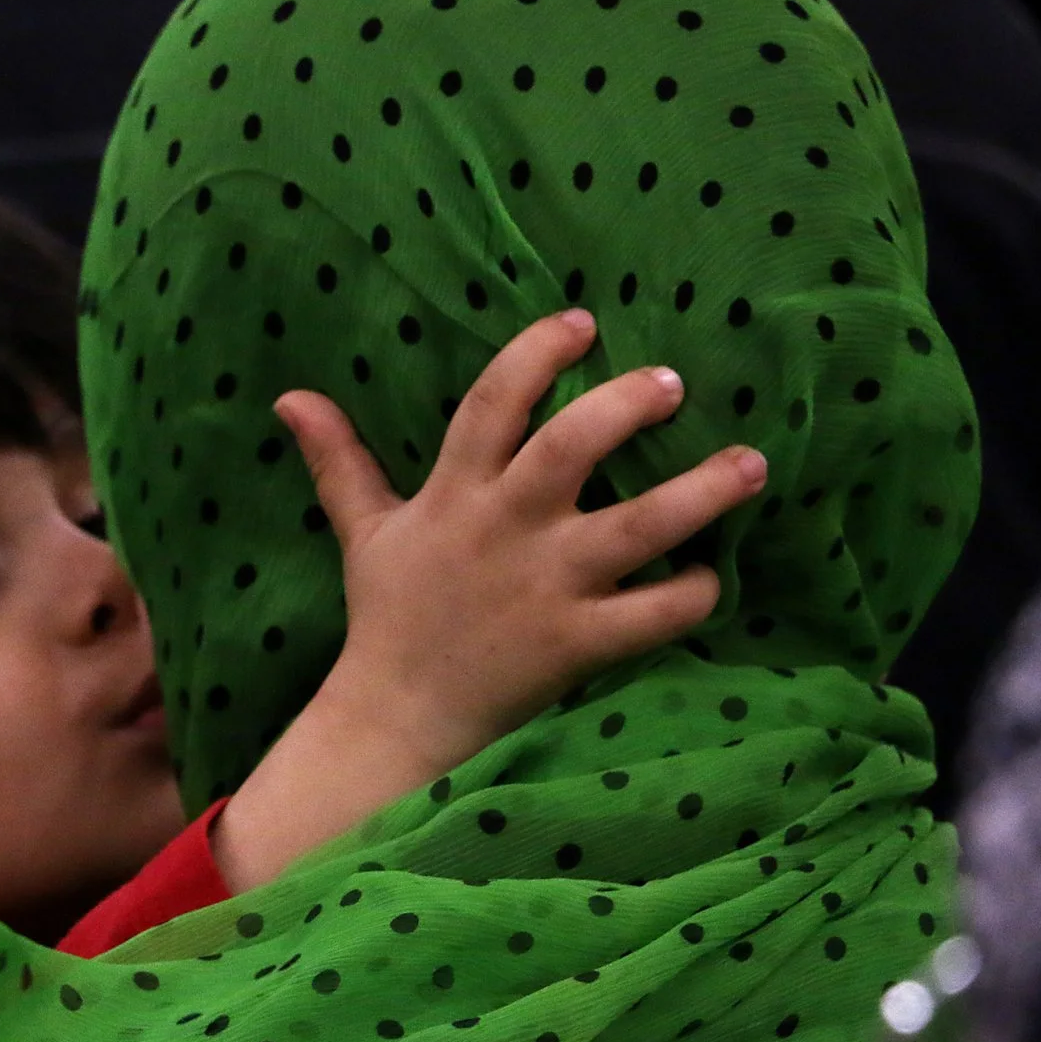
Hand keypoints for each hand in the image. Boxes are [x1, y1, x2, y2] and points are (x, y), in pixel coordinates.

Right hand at [276, 306, 765, 773]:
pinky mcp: (579, 644)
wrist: (396, 718)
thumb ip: (339, 459)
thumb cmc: (390, 616)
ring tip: (750, 463)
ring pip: (639, 526)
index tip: (582, 322)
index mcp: (455, 494)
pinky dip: (695, 593)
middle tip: (672, 383)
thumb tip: (290, 395)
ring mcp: (547, 587)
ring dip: (702, 492)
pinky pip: (656, 613)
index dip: (538, 354)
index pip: (494, 401)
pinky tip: (715, 576)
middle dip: (628, 405)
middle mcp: (505, 530)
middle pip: (572, 447)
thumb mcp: (361, 529)